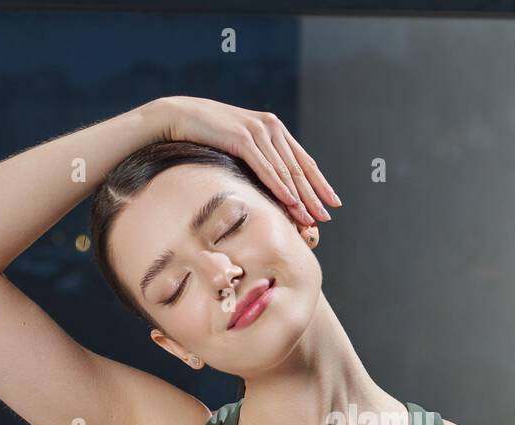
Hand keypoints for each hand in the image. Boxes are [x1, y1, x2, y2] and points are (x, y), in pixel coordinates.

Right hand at [153, 96, 339, 227]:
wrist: (181, 115)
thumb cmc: (209, 133)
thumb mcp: (240, 143)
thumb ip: (260, 155)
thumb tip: (273, 182)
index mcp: (274, 128)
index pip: (303, 160)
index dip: (320, 182)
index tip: (333, 202)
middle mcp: (271, 127)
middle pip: (298, 168)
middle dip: (314, 195)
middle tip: (325, 217)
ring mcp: (257, 131)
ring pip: (284, 171)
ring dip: (299, 197)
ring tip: (309, 218)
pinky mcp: (242, 139)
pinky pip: (265, 168)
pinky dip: (279, 187)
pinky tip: (289, 202)